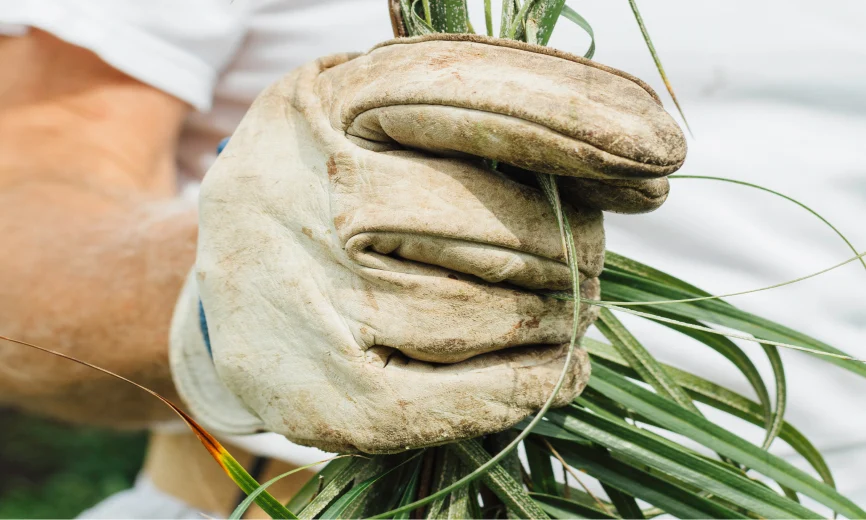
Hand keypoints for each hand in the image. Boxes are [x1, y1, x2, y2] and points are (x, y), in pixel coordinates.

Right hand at [170, 34, 684, 452]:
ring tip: (561, 308)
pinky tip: (559, 371)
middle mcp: (312, 193)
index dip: (578, 118)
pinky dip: (529, 385)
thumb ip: (473, 116)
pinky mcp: (329, 394)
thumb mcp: (369, 121)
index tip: (661, 152)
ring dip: (554, 315)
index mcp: (327, 103)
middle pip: (496, 222)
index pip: (469, 93)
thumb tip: (627, 158)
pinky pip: (463, 396)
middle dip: (572, 243)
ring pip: (489, 312)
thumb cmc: (326, 197)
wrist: (224, 298)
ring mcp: (313, 298)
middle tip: (588, 254)